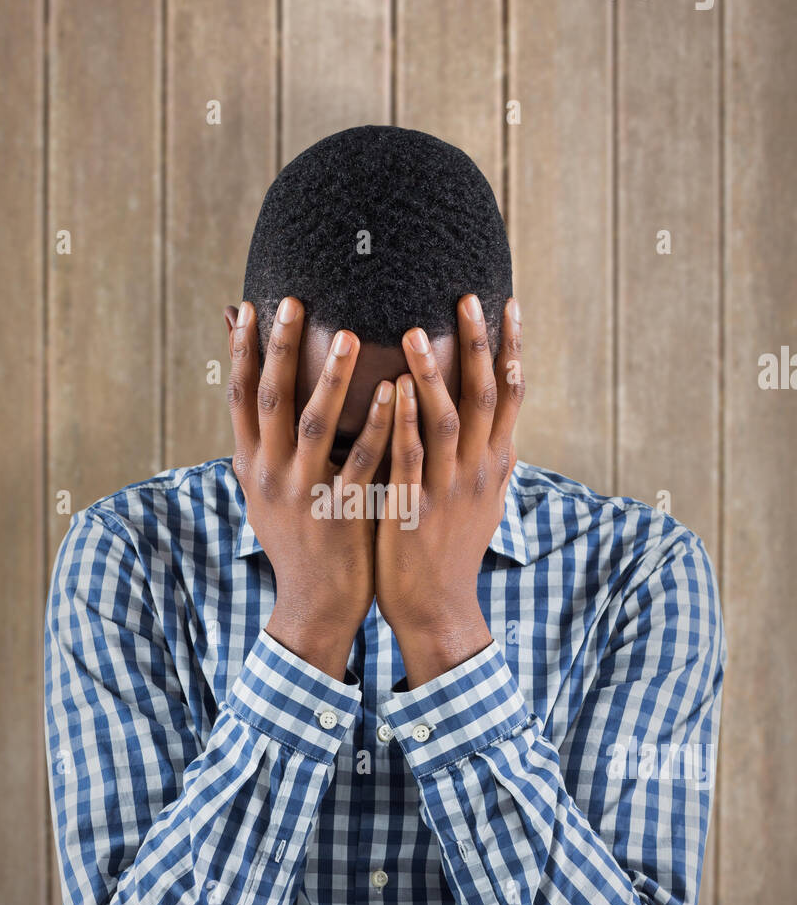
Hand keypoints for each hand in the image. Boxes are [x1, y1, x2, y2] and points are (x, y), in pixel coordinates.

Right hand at [226, 297, 395, 679]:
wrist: (315, 604)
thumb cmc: (299, 539)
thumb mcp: (267, 492)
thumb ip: (262, 445)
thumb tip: (249, 400)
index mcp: (252, 466)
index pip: (240, 398)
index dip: (241, 352)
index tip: (245, 307)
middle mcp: (270, 475)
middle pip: (269, 400)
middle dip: (277, 349)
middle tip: (290, 300)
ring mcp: (304, 493)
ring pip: (314, 425)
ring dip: (331, 378)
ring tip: (349, 335)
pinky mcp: (341, 511)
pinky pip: (361, 461)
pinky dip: (376, 425)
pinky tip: (395, 392)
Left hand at [375, 294, 523, 687]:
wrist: (438, 608)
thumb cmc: (451, 550)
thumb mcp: (481, 500)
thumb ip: (486, 459)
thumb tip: (498, 428)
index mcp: (495, 463)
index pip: (512, 395)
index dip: (510, 348)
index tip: (507, 303)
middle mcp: (480, 470)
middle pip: (487, 396)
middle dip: (479, 344)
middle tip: (468, 297)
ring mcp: (449, 490)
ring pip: (448, 421)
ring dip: (433, 374)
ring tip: (413, 330)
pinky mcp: (415, 509)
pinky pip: (411, 459)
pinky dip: (403, 423)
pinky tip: (392, 390)